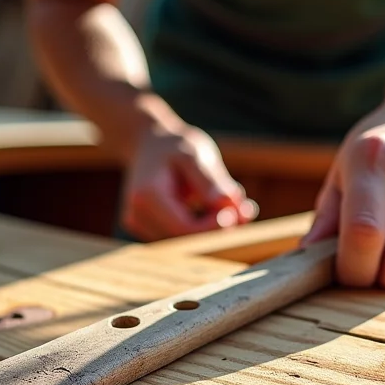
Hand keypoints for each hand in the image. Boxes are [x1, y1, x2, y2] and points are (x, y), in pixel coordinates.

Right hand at [120, 121, 257, 240]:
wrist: (149, 143)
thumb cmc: (174, 145)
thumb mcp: (196, 152)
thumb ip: (211, 180)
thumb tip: (229, 205)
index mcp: (147, 195)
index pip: (185, 227)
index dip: (215, 226)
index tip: (238, 210)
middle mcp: (137, 215)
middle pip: (186, 239)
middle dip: (219, 228)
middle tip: (246, 210)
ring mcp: (140, 225)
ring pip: (185, 241)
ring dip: (214, 229)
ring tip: (235, 206)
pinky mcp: (148, 230)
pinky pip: (181, 237)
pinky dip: (203, 227)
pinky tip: (218, 209)